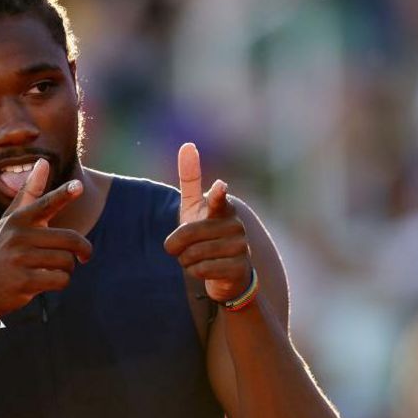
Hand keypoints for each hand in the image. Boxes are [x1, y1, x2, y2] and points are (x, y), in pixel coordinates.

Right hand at [0, 160, 91, 320]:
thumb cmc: (2, 251)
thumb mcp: (11, 220)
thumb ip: (30, 192)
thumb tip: (43, 161)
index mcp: (18, 219)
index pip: (45, 204)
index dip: (63, 194)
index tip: (78, 186)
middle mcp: (17, 235)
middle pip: (70, 240)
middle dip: (81, 251)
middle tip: (83, 257)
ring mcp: (19, 259)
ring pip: (67, 261)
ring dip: (66, 269)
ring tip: (50, 270)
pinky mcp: (23, 281)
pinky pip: (60, 280)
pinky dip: (59, 283)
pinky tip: (45, 283)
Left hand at [164, 143, 251, 301]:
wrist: (225, 270)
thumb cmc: (205, 232)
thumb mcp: (194, 206)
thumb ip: (190, 178)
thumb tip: (187, 145)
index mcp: (222, 208)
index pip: (217, 199)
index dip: (216, 194)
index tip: (219, 186)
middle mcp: (235, 225)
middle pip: (187, 234)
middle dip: (176, 246)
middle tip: (182, 248)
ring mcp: (241, 246)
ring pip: (193, 254)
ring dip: (185, 261)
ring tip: (196, 259)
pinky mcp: (240, 268)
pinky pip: (202, 270)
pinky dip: (195, 272)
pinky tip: (205, 271)